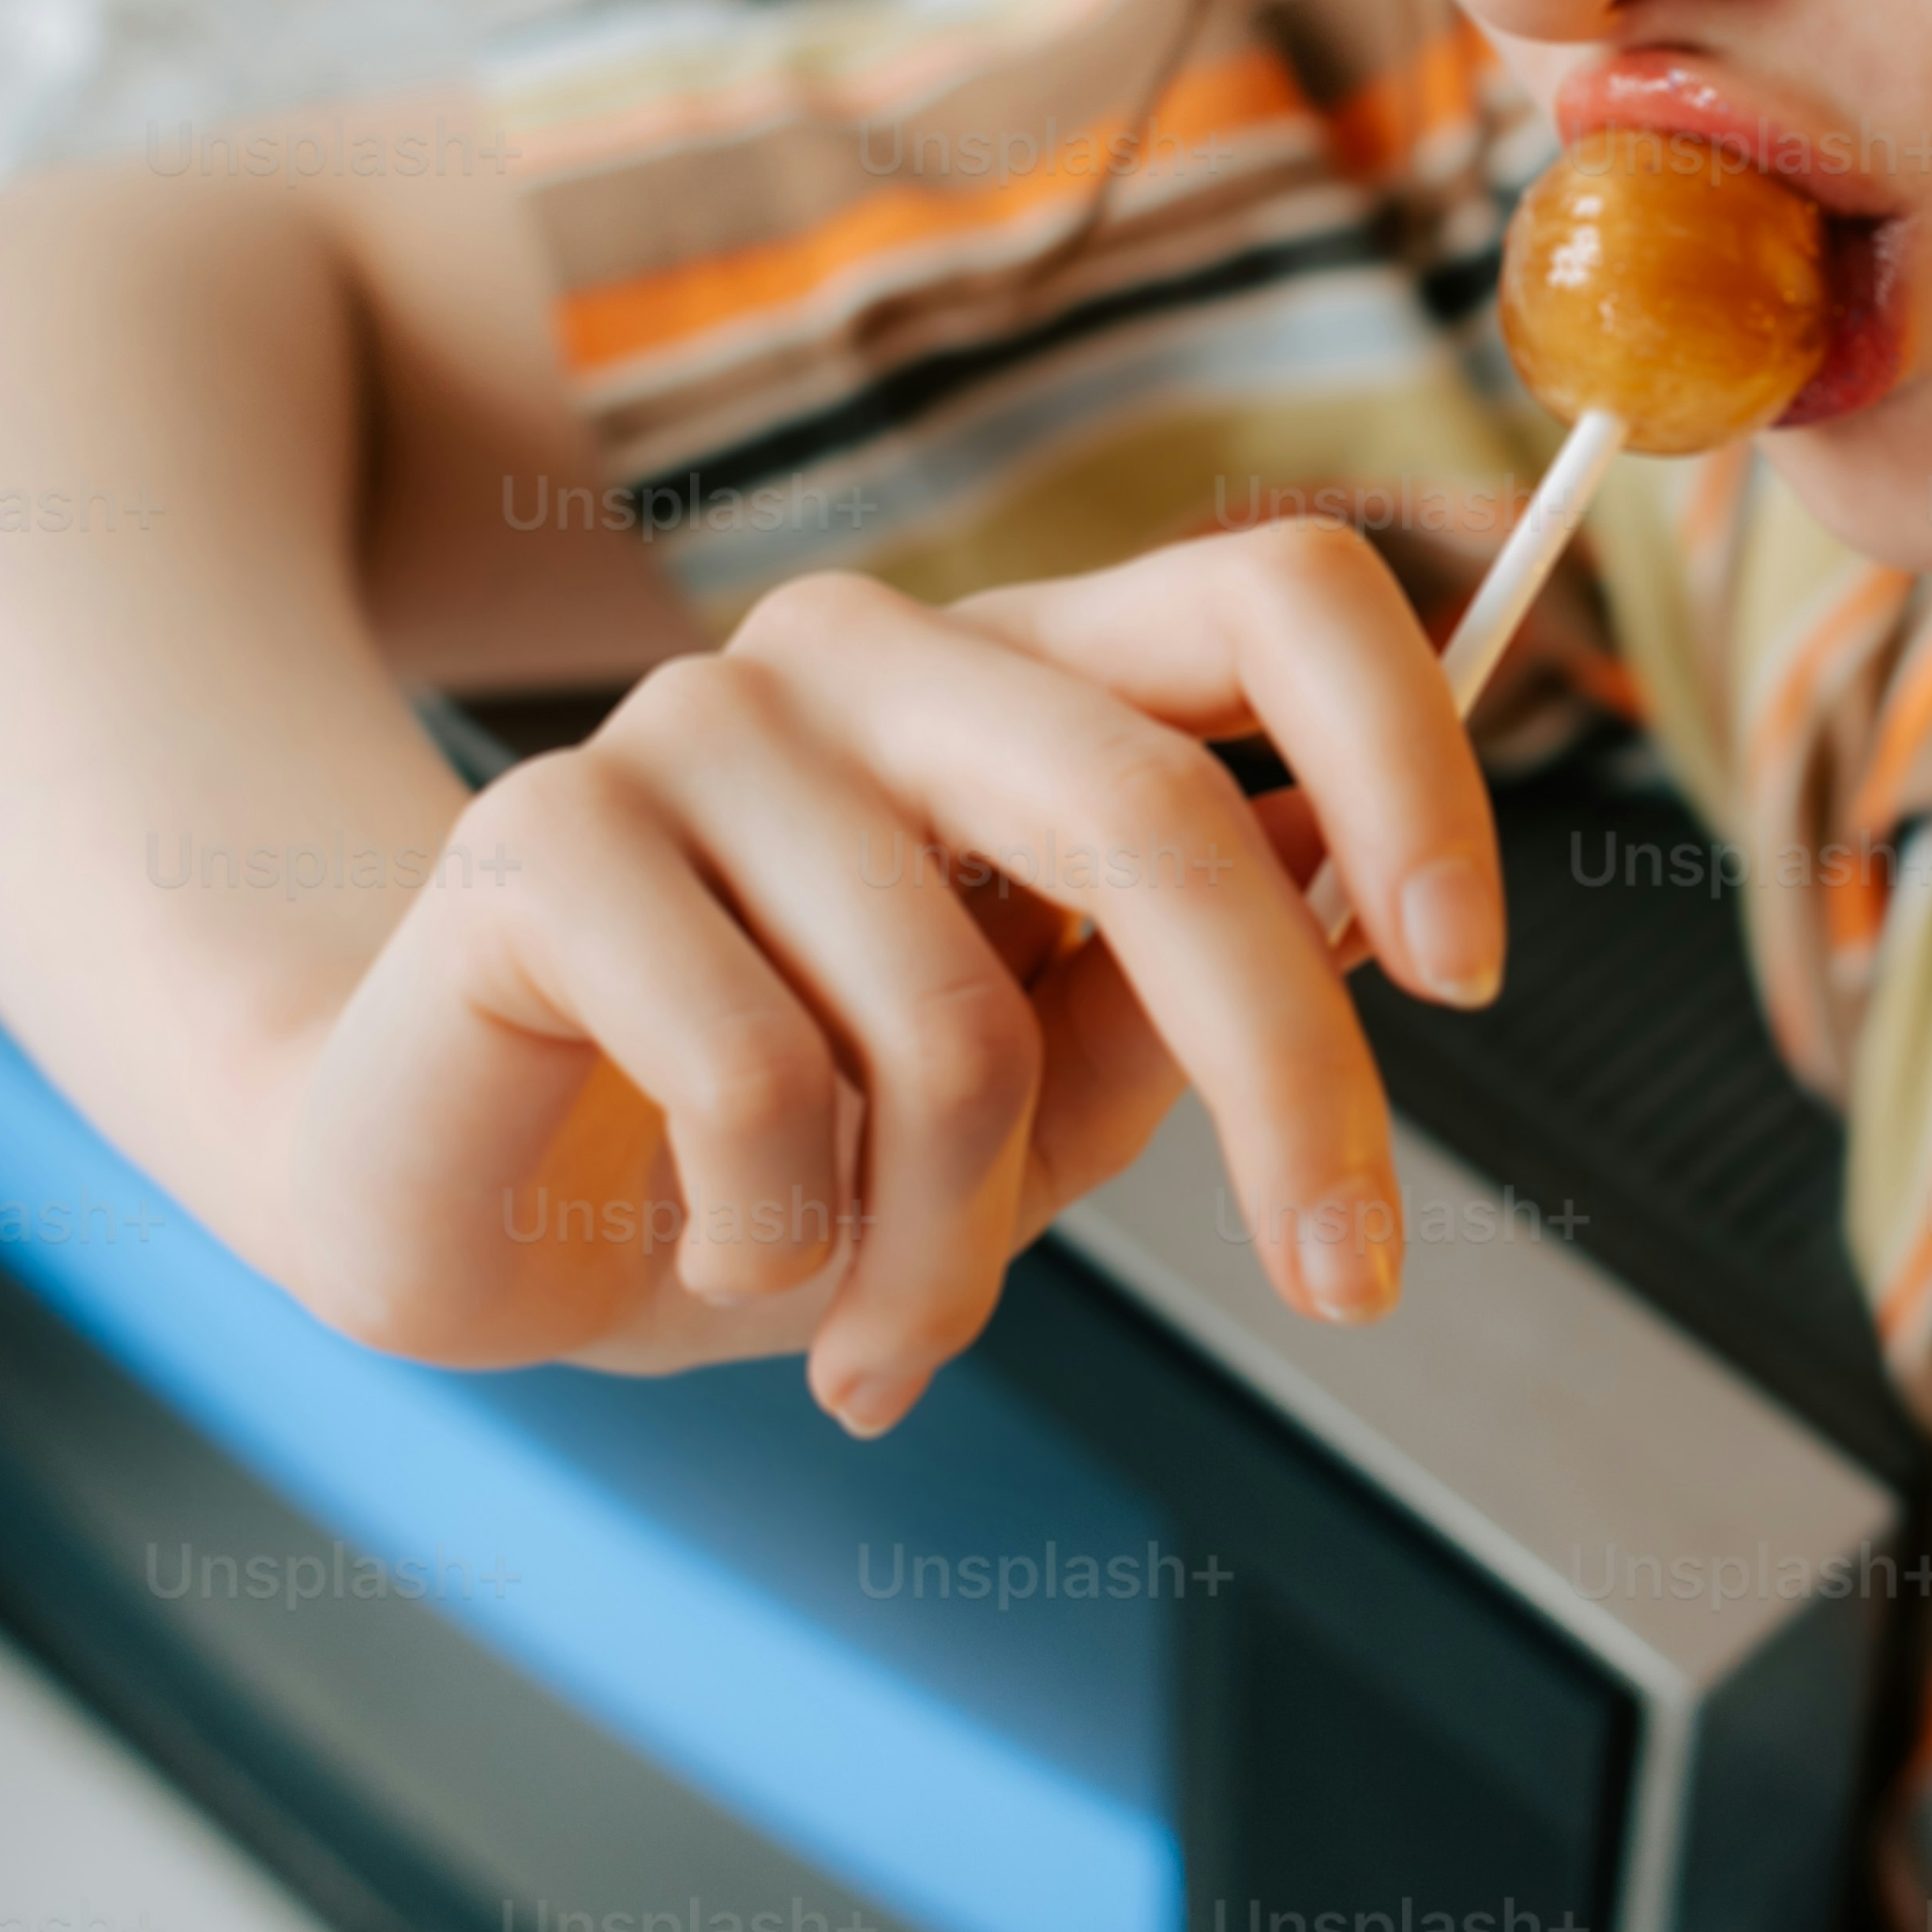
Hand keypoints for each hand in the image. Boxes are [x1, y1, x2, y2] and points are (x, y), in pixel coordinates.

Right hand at [280, 523, 1505, 1430]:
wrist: (462, 1203)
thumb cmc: (780, 1149)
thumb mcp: (1030, 1105)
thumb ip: (1177, 1009)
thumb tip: (1359, 927)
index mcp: (1022, 676)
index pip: (1278, 596)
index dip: (1411, 761)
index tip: (1469, 972)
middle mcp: (870, 652)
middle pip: (1158, 811)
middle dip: (1290, 1079)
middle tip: (1352, 1285)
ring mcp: (699, 721)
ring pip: (957, 1024)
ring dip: (953, 1253)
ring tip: (880, 1335)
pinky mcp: (544, 832)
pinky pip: (759, 1081)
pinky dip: (779, 1248)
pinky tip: (726, 1265)